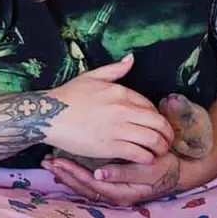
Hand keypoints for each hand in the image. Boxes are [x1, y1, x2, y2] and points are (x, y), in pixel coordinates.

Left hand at [43, 151, 181, 206]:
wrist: (177, 172)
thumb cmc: (163, 168)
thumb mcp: (147, 170)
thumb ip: (124, 172)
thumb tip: (98, 173)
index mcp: (121, 194)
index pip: (90, 184)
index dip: (74, 174)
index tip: (59, 161)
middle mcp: (113, 196)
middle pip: (82, 187)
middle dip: (64, 174)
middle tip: (47, 161)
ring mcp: (112, 191)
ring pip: (83, 186)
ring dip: (66, 174)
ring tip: (50, 162)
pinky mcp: (111, 184)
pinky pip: (88, 182)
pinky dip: (75, 174)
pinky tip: (64, 165)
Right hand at [44, 54, 174, 164]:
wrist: (48, 115)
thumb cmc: (68, 96)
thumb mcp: (91, 76)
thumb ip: (114, 69)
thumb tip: (131, 58)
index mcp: (121, 92)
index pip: (151, 107)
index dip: (156, 117)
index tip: (155, 125)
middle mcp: (123, 110)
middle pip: (159, 124)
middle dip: (167, 135)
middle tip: (166, 141)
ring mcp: (118, 129)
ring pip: (153, 140)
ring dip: (160, 148)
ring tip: (158, 152)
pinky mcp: (110, 147)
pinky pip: (139, 154)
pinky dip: (147, 158)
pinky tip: (145, 158)